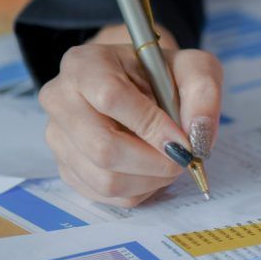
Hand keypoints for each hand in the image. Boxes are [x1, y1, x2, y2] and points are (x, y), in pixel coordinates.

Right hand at [39, 25, 222, 206]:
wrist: (136, 84)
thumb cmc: (160, 74)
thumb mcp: (191, 66)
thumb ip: (202, 91)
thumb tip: (197, 134)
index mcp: (85, 64)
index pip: (110, 98)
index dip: (151, 126)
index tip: (182, 141)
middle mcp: (60, 100)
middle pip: (102, 147)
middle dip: (152, 162)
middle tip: (182, 159)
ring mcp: (58, 137)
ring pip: (103, 178)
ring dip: (148, 180)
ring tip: (170, 163)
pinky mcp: (66, 167)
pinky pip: (104, 195)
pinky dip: (138, 190)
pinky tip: (152, 171)